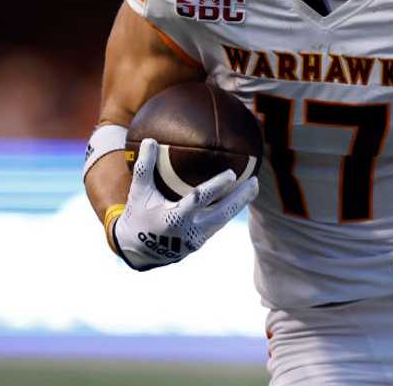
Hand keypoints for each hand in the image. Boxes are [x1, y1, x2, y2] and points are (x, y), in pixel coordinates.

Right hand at [110, 138, 257, 270]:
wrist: (137, 251)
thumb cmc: (138, 216)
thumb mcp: (138, 193)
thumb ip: (145, 167)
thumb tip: (150, 140)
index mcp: (173, 219)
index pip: (199, 200)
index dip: (216, 187)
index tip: (231, 173)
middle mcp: (189, 231)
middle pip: (222, 214)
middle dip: (240, 198)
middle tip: (255, 181)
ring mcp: (196, 239)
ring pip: (224, 220)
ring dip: (240, 204)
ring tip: (254, 186)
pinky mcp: (199, 242)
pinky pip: (219, 224)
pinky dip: (231, 210)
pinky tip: (241, 196)